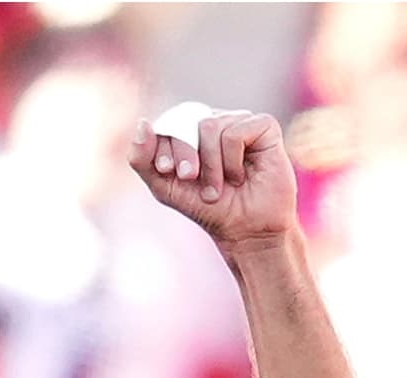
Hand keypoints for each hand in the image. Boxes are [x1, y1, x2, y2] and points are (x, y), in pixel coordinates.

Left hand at [127, 106, 297, 252]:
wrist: (244, 230)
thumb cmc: (207, 208)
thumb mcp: (164, 186)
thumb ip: (143, 159)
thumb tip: (142, 124)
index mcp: (192, 129)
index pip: (169, 121)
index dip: (164, 146)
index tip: (167, 171)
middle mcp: (217, 120)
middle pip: (187, 118)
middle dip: (184, 153)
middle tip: (190, 178)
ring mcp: (240, 120)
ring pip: (210, 126)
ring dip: (210, 165)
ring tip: (219, 186)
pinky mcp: (264, 126)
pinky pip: (235, 133)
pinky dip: (232, 161)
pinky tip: (241, 177)